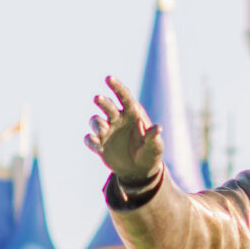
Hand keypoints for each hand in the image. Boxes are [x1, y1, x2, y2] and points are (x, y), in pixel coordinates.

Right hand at [86, 75, 163, 190]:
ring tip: (103, 130)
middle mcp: (117, 119)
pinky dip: (91, 141)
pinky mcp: (100, 144)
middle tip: (98, 99)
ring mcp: (107, 131)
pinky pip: (90, 139)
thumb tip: (158, 128)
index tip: (109, 78)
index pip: (124, 96)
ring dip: (97, 124)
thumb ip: (154, 137)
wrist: (139, 170)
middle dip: (103, 102)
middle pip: (108, 106)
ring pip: (96, 121)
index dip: (117, 87)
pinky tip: (98, 146)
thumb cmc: (150, 153)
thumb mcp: (156, 147)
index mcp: (132, 114)